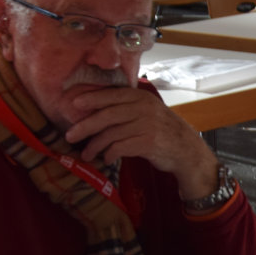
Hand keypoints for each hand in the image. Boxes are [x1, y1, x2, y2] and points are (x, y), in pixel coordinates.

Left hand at [64, 87, 219, 201]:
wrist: (186, 149)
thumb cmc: (162, 130)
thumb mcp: (147, 112)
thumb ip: (127, 108)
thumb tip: (94, 110)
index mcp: (141, 98)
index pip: (112, 95)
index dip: (92, 98)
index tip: (74, 104)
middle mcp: (144, 109)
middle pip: (107, 115)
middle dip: (85, 126)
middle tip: (70, 136)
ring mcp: (147, 125)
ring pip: (111, 133)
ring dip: (95, 146)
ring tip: (86, 154)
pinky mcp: (148, 142)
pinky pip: (120, 147)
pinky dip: (109, 154)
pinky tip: (106, 159)